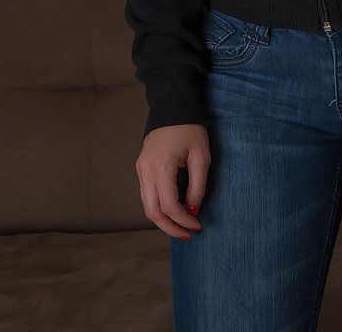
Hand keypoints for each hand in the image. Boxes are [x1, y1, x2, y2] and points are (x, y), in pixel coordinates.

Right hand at [135, 123, 210, 238]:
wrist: (172, 106)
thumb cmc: (190, 129)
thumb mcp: (201, 157)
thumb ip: (197, 187)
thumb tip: (192, 211)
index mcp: (161, 166)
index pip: (169, 206)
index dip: (183, 220)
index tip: (197, 225)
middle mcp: (146, 170)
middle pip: (152, 212)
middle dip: (170, 227)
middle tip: (187, 234)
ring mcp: (140, 168)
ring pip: (147, 205)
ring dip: (163, 220)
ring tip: (181, 226)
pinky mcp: (141, 167)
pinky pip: (147, 194)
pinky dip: (158, 207)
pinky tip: (173, 210)